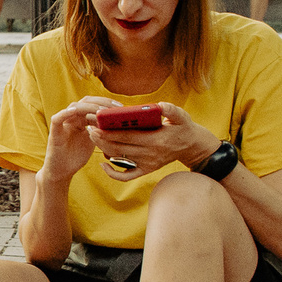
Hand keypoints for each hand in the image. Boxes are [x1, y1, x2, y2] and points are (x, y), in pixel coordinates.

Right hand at [42, 96, 119, 184]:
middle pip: (85, 102)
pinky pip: (57, 119)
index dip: (107, 103)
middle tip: (115, 108)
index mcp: (82, 119)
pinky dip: (64, 113)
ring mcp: (63, 124)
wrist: (62, 172)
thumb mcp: (94, 142)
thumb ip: (102, 132)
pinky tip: (74, 111)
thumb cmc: (77, 157)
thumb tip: (119, 124)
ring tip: (101, 111)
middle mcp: (72, 118)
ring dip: (88, 107)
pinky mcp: (54, 133)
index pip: (94, 104)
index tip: (120, 108)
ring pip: (74, 107)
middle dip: (101, 102)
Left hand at [84, 103, 218, 177]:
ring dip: (103, 149)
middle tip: (88, 128)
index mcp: (156, 140)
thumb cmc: (184, 128)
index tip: (95, 124)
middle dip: (101, 138)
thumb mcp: (182, 116)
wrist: (192, 146)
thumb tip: (160, 105)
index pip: (127, 136)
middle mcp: (150, 154)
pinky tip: (103, 163)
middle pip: (119, 148)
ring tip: (92, 136)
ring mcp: (147, 164)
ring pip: (119, 158)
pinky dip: (113, 173)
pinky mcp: (146, 170)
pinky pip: (126, 176)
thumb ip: (171, 110)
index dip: (109, 131)